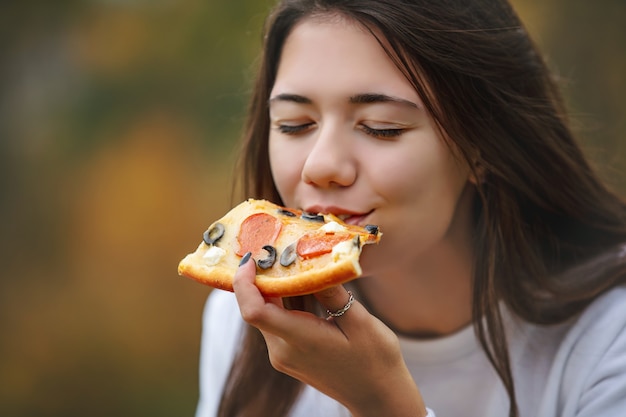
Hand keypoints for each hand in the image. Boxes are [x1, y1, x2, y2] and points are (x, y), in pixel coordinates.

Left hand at [232, 256, 426, 416]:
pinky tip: (299, 284)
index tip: (252, 258)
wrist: (378, 396)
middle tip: (272, 248)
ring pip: (267, 314)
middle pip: (256, 308)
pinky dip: (283, 302)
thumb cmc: (375, 360)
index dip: (244, 283)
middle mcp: (283, 351)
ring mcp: (284, 356)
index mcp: (298, 341)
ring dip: (273, 288)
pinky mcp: (290, 356)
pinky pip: (278, 322)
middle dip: (259, 278)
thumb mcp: (360, 322)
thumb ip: (332, 293)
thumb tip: (313, 264)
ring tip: (286, 260)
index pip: (254, 311)